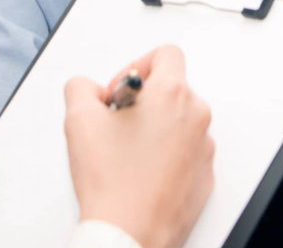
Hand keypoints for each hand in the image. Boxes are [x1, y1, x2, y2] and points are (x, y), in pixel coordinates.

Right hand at [65, 45, 214, 247]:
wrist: (130, 234)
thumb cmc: (112, 183)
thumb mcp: (78, 119)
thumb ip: (81, 86)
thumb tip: (88, 89)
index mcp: (172, 95)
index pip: (166, 54)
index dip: (137, 65)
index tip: (120, 90)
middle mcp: (196, 118)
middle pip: (172, 88)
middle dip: (143, 100)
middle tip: (117, 123)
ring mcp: (204, 149)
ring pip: (179, 122)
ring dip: (155, 128)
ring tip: (126, 152)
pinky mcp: (204, 176)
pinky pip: (186, 152)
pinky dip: (166, 155)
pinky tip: (140, 172)